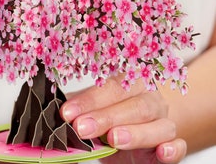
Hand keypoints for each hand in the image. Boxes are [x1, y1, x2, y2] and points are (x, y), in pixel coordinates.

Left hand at [60, 75, 186, 162]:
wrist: (139, 129)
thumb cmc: (114, 115)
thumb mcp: (97, 108)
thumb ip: (82, 109)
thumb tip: (57, 112)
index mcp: (128, 84)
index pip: (109, 88)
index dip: (88, 100)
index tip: (67, 113)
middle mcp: (148, 99)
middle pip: (132, 105)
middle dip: (106, 117)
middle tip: (82, 127)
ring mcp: (163, 121)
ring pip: (158, 125)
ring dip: (136, 132)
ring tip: (113, 138)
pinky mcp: (171, 144)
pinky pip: (178, 145)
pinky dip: (173, 149)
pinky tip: (162, 151)